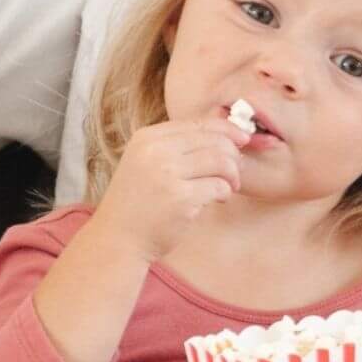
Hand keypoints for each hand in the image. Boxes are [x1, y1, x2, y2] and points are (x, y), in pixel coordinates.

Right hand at [93, 116, 247, 263]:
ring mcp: (167, 174)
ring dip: (232, 176)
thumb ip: (178, 148)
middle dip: (233, 157)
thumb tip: (228, 137)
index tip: (243, 141)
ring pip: (222, 162)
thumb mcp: (147, 163)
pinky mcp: (181, 198)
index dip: (228, 131)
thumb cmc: (140, 203)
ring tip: (228, 188)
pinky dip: (225, 193)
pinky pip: (220, 187)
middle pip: (215, 141)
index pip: (199, 124)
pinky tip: (217, 200)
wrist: (118, 238)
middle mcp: (155, 151)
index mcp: (147, 138)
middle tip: (234, 173)